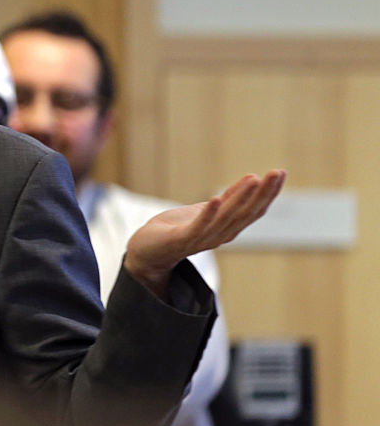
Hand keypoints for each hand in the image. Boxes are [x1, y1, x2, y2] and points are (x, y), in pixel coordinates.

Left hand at [124, 169, 286, 298]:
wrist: (146, 252)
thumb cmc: (176, 230)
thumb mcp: (206, 210)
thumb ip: (229, 198)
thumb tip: (252, 180)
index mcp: (226, 228)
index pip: (253, 211)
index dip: (268, 193)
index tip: (280, 173)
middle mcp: (219, 236)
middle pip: (245, 214)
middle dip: (262, 193)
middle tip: (277, 173)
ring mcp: (200, 239)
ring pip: (225, 219)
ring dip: (240, 199)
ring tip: (254, 180)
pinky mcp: (180, 240)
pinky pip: (197, 227)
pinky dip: (208, 214)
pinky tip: (216, 199)